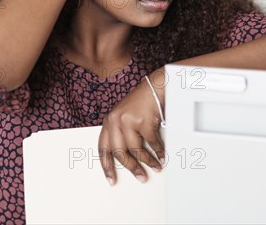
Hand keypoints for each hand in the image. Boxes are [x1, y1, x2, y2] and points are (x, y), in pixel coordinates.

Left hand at [98, 69, 165, 184]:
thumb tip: (127, 158)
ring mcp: (128, 121)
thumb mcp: (124, 116)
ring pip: (136, 150)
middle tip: (140, 177)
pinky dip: (159, 152)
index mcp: (109, 121)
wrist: (155, 86)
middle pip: (120, 152)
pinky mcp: (143, 121)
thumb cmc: (141, 102)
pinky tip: (162, 156)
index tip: (111, 179)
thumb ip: (120, 133)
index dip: (106, 166)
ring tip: (155, 167)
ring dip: (148, 161)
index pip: (103, 148)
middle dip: (131, 168)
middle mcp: (115, 121)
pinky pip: (151, 143)